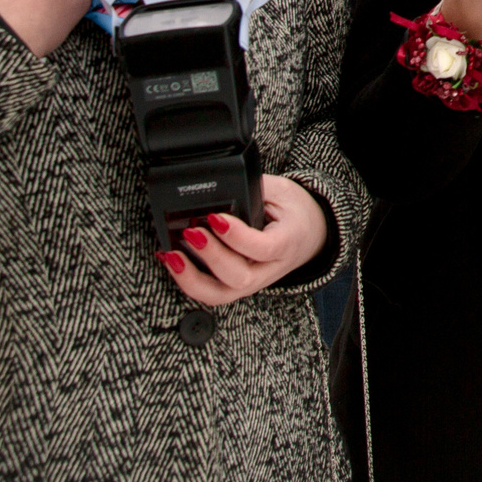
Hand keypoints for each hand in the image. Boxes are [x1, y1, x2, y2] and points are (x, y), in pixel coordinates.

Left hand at [159, 175, 328, 307]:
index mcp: (288, 242)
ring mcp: (253, 283)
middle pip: (239, 278)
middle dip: (210, 256)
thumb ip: (255, 188)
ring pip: (220, 295)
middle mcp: (270, 269)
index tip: (215, 217)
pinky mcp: (237, 287)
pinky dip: (187, 280)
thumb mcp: (282, 190)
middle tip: (192, 232)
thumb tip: (220, 186)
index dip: (237, 237)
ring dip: (191, 278)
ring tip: (172, 255)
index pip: (263, 248)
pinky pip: (210, 292)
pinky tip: (172, 261)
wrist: (309, 234)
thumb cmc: (295, 212)